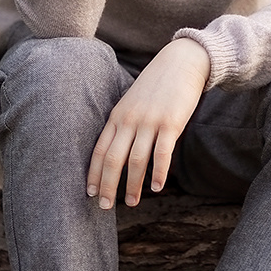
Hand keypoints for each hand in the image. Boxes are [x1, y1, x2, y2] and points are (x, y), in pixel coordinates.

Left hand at [87, 38, 210, 208]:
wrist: (181, 62)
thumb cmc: (156, 87)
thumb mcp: (133, 103)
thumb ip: (125, 125)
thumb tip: (121, 154)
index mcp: (117, 116)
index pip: (100, 150)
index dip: (94, 173)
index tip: (90, 193)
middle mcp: (130, 120)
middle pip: (113, 159)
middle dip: (107, 186)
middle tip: (104, 207)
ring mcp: (150, 121)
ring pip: (136, 160)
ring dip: (133, 185)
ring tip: (132, 203)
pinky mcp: (171, 123)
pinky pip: (162, 153)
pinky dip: (158, 173)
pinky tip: (157, 187)